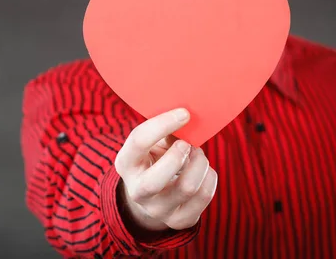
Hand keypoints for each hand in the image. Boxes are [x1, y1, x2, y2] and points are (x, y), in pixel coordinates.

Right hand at [114, 108, 217, 231]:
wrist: (153, 195)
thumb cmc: (155, 157)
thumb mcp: (152, 143)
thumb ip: (165, 131)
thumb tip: (188, 118)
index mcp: (126, 163)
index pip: (139, 141)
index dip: (163, 124)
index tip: (185, 114)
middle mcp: (137, 191)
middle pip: (156, 180)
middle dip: (177, 157)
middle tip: (187, 144)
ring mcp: (158, 210)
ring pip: (187, 187)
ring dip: (199, 163)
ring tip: (197, 154)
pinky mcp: (180, 220)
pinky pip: (204, 196)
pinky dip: (209, 176)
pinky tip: (203, 169)